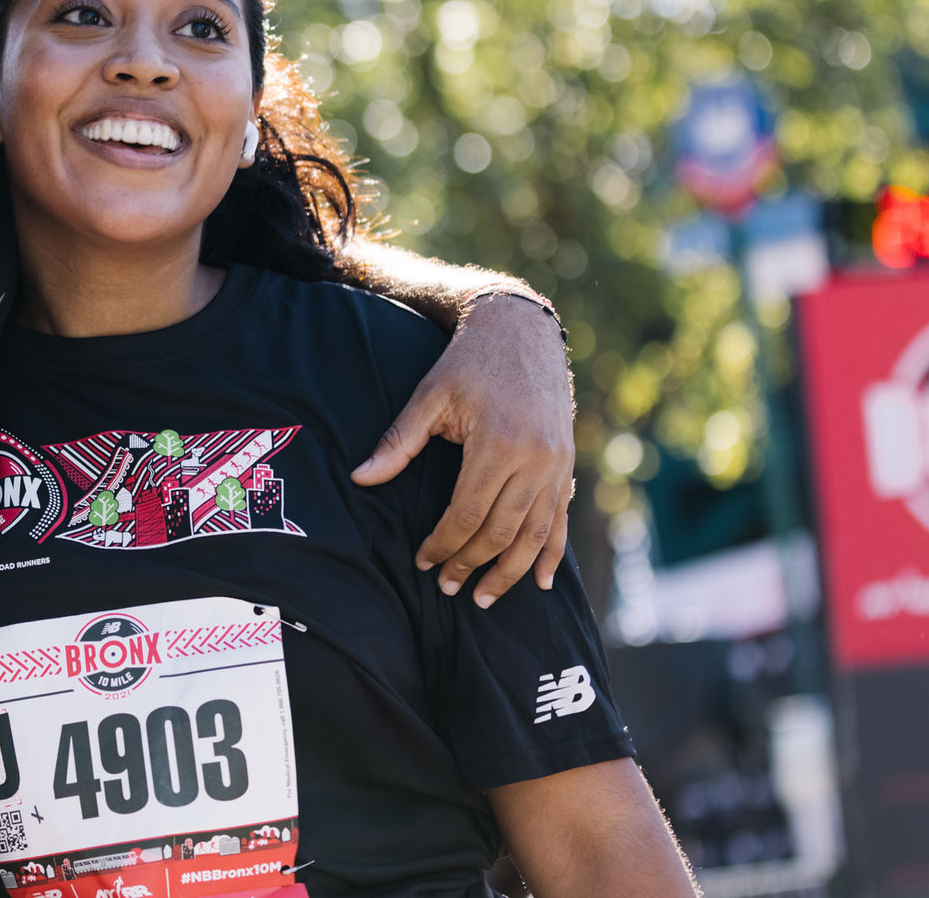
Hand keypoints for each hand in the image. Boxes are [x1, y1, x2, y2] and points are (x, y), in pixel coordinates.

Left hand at [351, 294, 575, 604]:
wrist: (521, 330)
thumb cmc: (467, 362)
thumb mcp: (429, 395)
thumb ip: (398, 441)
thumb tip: (360, 479)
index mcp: (498, 443)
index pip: (468, 513)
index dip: (444, 544)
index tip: (423, 563)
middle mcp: (536, 459)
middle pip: (502, 531)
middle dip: (472, 564)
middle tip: (447, 588)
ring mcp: (558, 464)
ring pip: (536, 533)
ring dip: (511, 571)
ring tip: (485, 598)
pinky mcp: (568, 464)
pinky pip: (561, 518)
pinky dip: (552, 552)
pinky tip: (542, 582)